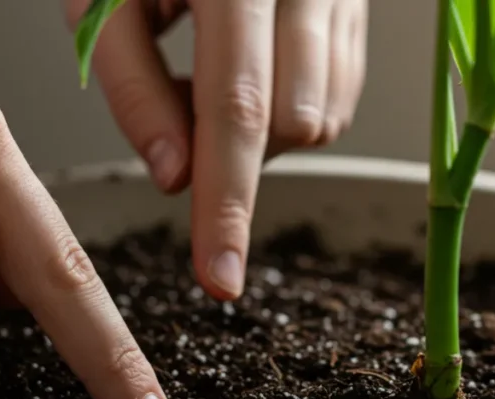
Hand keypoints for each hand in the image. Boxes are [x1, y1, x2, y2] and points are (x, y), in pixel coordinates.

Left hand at [66, 0, 367, 299]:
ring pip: (322, 117)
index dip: (228, 203)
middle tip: (180, 116)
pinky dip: (289, 109)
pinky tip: (251, 69)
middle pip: (291, 122)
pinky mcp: (359, 5)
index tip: (221, 276)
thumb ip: (135, 87)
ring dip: (261, 132)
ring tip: (210, 75)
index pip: (237, 108)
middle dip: (236, 159)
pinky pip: (340, 95)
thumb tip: (178, 179)